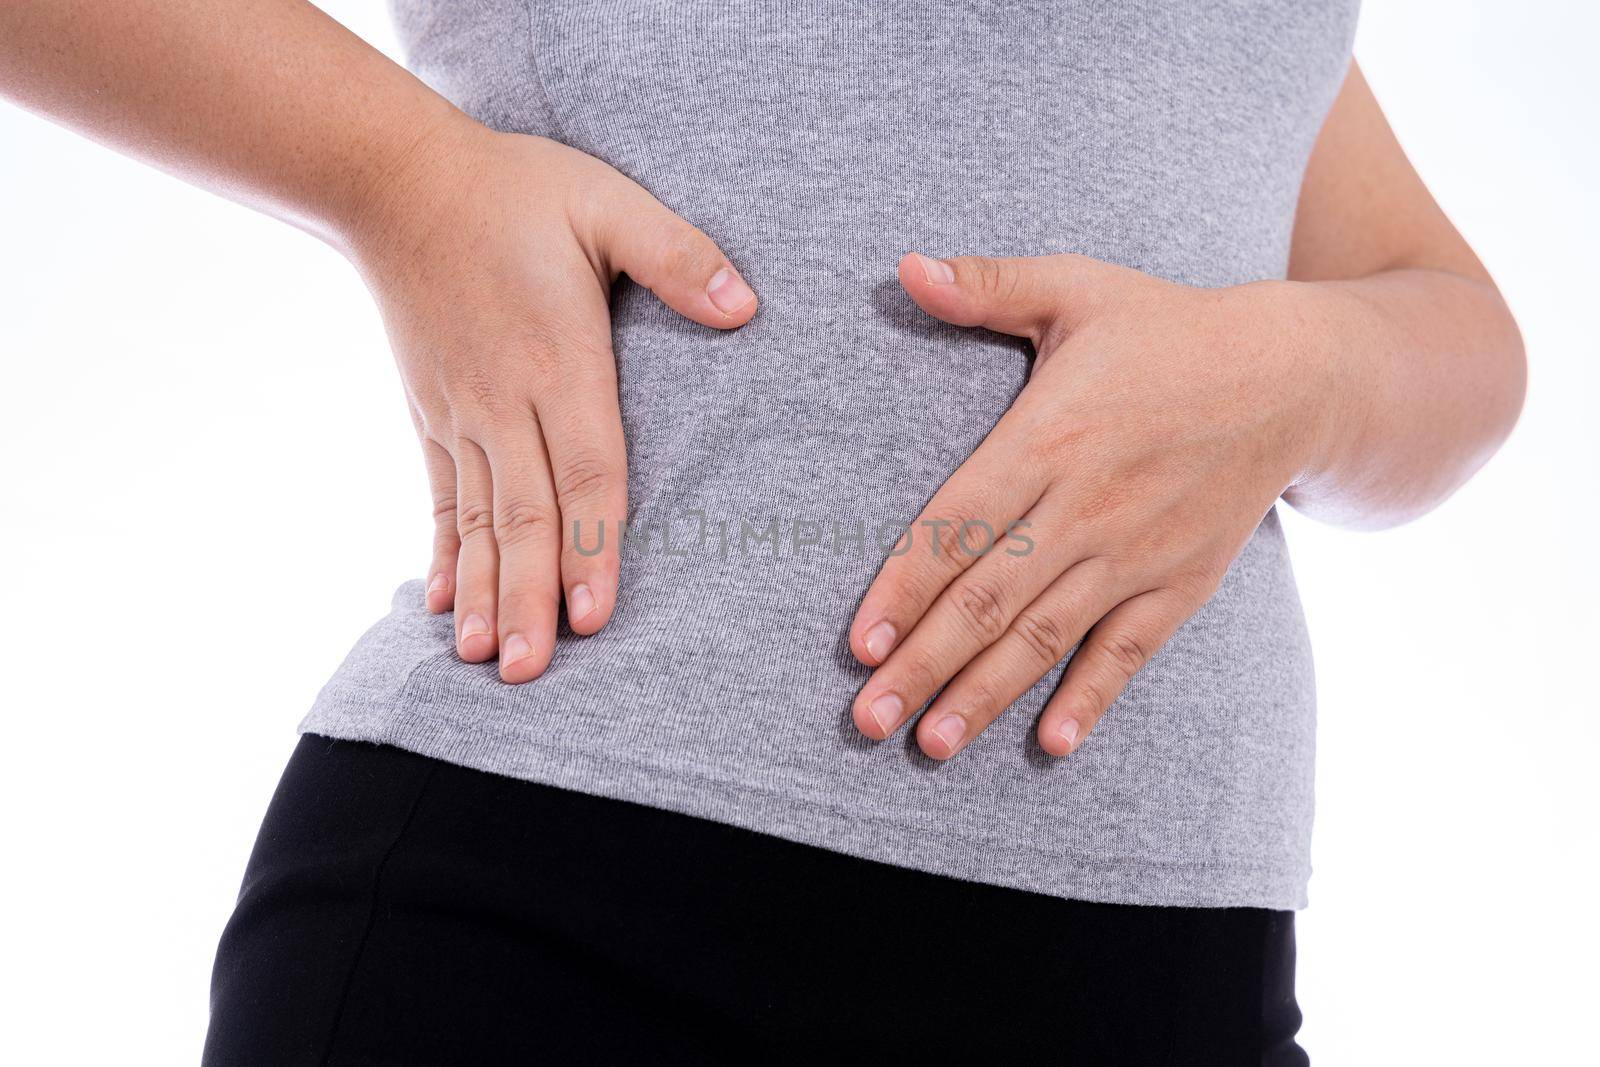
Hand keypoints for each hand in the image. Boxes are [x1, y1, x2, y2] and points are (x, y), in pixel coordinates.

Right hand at [348, 121, 757, 682]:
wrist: (396, 180)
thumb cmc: (516, 189)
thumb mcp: (607, 202)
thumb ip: (676, 254)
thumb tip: (744, 307)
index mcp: (559, 361)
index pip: (586, 470)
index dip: (593, 546)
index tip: (596, 615)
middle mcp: (504, 402)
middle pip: (524, 516)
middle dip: (530, 597)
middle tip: (532, 671)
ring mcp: (460, 414)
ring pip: (476, 521)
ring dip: (484, 592)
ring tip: (483, 658)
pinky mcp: (430, 414)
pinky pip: (438, 498)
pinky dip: (443, 555)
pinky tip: (443, 606)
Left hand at [849, 252, 1331, 758]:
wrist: (1296, 375)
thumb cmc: (1168, 330)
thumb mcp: (1079, 288)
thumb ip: (989, 286)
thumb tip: (904, 266)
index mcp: (1048, 436)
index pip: (957, 524)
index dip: (905, 587)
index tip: (858, 642)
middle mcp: (1087, 505)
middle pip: (989, 598)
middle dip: (923, 664)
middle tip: (865, 720)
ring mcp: (1137, 551)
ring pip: (1047, 636)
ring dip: (985, 695)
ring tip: (930, 745)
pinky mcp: (1183, 581)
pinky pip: (1130, 651)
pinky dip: (1093, 698)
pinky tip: (1053, 744)